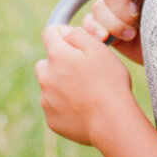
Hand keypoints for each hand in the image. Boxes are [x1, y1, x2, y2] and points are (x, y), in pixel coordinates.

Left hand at [36, 25, 131, 145]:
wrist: (111, 122)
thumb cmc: (109, 83)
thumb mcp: (99, 49)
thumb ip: (78, 34)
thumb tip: (66, 34)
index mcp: (57, 55)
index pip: (49, 33)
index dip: (63, 33)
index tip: (76, 41)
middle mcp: (45, 76)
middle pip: (46, 62)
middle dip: (60, 63)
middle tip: (83, 71)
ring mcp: (46, 100)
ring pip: (50, 86)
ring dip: (62, 85)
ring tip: (87, 93)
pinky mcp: (51, 119)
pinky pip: (54, 107)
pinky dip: (64, 106)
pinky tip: (84, 109)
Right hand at [80, 0, 142, 63]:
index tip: (137, 11)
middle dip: (122, 11)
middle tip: (135, 24)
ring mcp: (112, 11)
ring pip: (99, 7)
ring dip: (112, 22)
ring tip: (130, 35)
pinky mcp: (102, 28)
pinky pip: (89, 22)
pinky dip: (93, 28)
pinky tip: (103, 37)